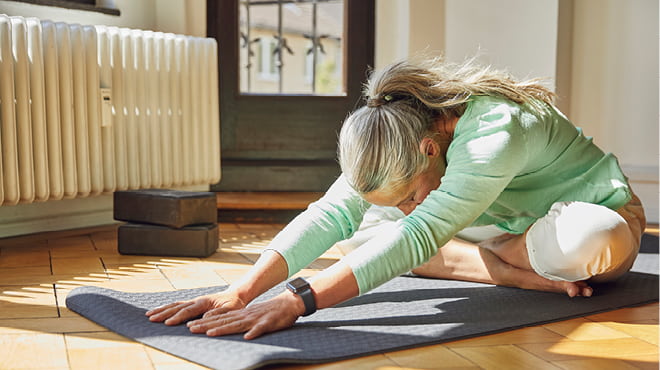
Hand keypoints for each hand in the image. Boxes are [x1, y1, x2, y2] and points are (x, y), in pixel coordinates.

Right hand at [146, 291, 245, 325]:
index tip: (167, 323)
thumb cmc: (234, 303)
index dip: (177, 317)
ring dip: (162, 310)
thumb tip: (206, 317)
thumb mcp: (230, 309)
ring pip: (175, 305)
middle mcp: (196, 300)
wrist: (235, 295)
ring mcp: (194, 301)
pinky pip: (178, 305)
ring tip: (149, 315)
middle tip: (151, 319)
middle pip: (177, 307)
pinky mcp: (193, 304)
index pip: (188, 310)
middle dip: (164, 313)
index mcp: (204, 302)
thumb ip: (219, 313)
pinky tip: (160, 312)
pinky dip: (167, 308)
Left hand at [187, 291, 304, 339]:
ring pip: (237, 324)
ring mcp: (256, 319)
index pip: (220, 318)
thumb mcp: (251, 314)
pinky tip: (247, 337)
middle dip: (206, 325)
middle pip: (223, 321)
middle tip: (191, 329)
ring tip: (210, 333)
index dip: (204, 322)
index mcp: (241, 314)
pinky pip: (261, 329)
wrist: (288, 303)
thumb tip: (221, 324)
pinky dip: (254, 332)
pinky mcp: (269, 323)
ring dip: (224, 329)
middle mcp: (245, 316)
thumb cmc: (269, 311)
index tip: (190, 326)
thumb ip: (238, 320)